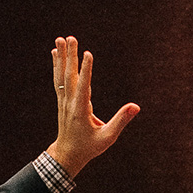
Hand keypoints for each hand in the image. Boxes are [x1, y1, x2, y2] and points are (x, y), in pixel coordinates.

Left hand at [47, 37, 139, 177]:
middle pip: (69, 76)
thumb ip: (121, 121)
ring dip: (62, 57)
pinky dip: (57, 66)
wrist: (68, 155)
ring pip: (62, 75)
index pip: (83, 87)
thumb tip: (136, 107)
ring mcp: (64, 101)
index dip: (86, 70)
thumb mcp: (108, 137)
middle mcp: (69, 103)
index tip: (88, 53)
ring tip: (60, 39)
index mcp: (80, 111)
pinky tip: (56, 53)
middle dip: (71, 56)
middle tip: (70, 37)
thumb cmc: (89, 147)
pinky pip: (58, 80)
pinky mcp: (62, 101)